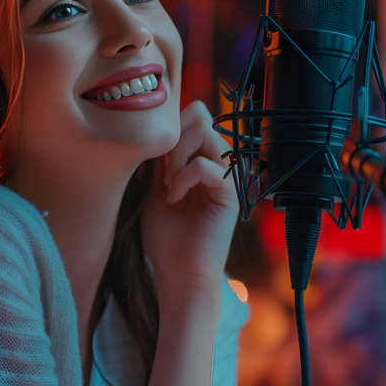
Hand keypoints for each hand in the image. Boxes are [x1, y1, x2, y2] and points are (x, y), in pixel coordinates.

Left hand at [141, 100, 238, 291]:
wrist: (177, 270)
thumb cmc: (166, 235)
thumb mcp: (155, 187)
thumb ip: (159, 159)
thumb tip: (155, 130)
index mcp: (202, 158)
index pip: (194, 115)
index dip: (172, 127)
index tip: (155, 158)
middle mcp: (218, 162)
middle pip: (200, 116)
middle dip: (174, 137)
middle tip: (163, 171)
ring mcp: (227, 175)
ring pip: (206, 132)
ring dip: (179, 154)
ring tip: (169, 183)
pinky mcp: (230, 193)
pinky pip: (207, 166)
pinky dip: (184, 177)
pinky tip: (173, 197)